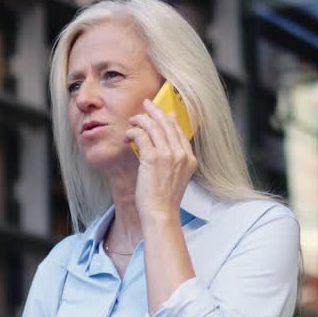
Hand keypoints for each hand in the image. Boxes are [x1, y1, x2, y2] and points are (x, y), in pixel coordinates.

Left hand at [126, 98, 196, 221]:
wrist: (161, 213)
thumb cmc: (164, 199)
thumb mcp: (176, 178)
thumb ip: (173, 161)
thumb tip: (164, 145)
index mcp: (190, 159)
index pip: (180, 132)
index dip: (170, 119)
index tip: (162, 112)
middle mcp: (182, 154)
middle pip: (168, 124)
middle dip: (156, 111)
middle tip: (146, 103)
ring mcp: (168, 155)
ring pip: (154, 127)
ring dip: (141, 120)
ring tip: (132, 119)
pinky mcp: (153, 158)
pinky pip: (141, 136)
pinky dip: (133, 132)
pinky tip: (127, 135)